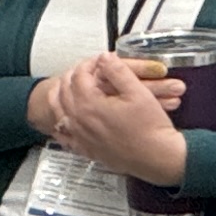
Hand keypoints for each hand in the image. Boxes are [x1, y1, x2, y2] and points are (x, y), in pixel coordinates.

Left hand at [44, 52, 189, 182]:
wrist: (157, 157)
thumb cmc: (150, 127)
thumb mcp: (138, 92)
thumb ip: (118, 71)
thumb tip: (104, 57)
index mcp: (89, 104)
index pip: (79, 76)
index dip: (88, 64)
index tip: (98, 61)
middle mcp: (78, 121)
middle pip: (64, 91)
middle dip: (73, 76)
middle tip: (83, 70)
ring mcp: (79, 137)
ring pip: (58, 112)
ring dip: (60, 96)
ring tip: (65, 87)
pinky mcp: (85, 150)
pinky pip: (63, 136)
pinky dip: (60, 123)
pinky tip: (64, 119)